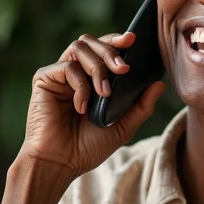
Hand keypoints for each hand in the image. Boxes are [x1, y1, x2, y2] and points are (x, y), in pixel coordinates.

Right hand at [19, 32, 164, 178]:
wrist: (61, 164)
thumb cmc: (88, 148)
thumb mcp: (123, 127)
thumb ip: (141, 106)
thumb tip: (159, 83)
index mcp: (93, 79)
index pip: (105, 49)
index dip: (118, 40)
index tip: (133, 39)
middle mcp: (76, 72)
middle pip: (91, 42)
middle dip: (110, 50)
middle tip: (124, 68)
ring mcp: (59, 75)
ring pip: (79, 47)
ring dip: (97, 67)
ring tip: (105, 92)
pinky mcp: (44, 80)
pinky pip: (66, 67)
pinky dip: (79, 85)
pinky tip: (82, 107)